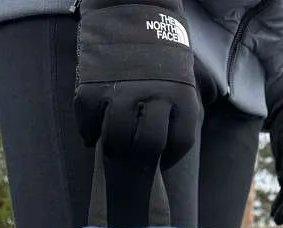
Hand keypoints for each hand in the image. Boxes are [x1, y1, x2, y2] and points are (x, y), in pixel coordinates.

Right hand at [74, 0, 198, 168]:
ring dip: (114, 147)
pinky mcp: (93, 84)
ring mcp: (122, 88)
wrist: (130, 1)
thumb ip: (183, 99)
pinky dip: (88, 132)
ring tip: (112, 144)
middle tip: (134, 153)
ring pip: (117, 138)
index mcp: (181, 91)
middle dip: (141, 155)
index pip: (181, 140)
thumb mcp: (182, 69)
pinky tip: (92, 132)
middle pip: (150, 144)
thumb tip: (194, 118)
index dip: (171, 155)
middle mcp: (155, 92)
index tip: (162, 157)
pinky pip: (88, 122)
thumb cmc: (158, 42)